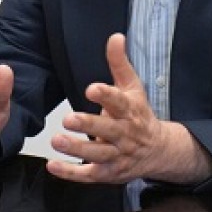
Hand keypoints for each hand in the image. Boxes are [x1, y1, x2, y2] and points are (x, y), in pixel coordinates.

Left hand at [47, 34, 211, 183]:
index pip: (119, 102)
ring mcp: (117, 155)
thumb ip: (119, 63)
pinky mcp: (108, 172)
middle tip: (67, 119)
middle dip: (88, 125)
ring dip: (77, 148)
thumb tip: (115, 36)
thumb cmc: (139, 114)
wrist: (158, 150)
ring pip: (97, 153)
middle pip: (107, 130)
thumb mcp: (132, 87)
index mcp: (130, 110)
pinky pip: (88, 174)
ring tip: (56, 140)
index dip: (106, 96)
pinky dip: (71, 173)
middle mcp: (125, 134)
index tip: (91, 89)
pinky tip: (53, 166)